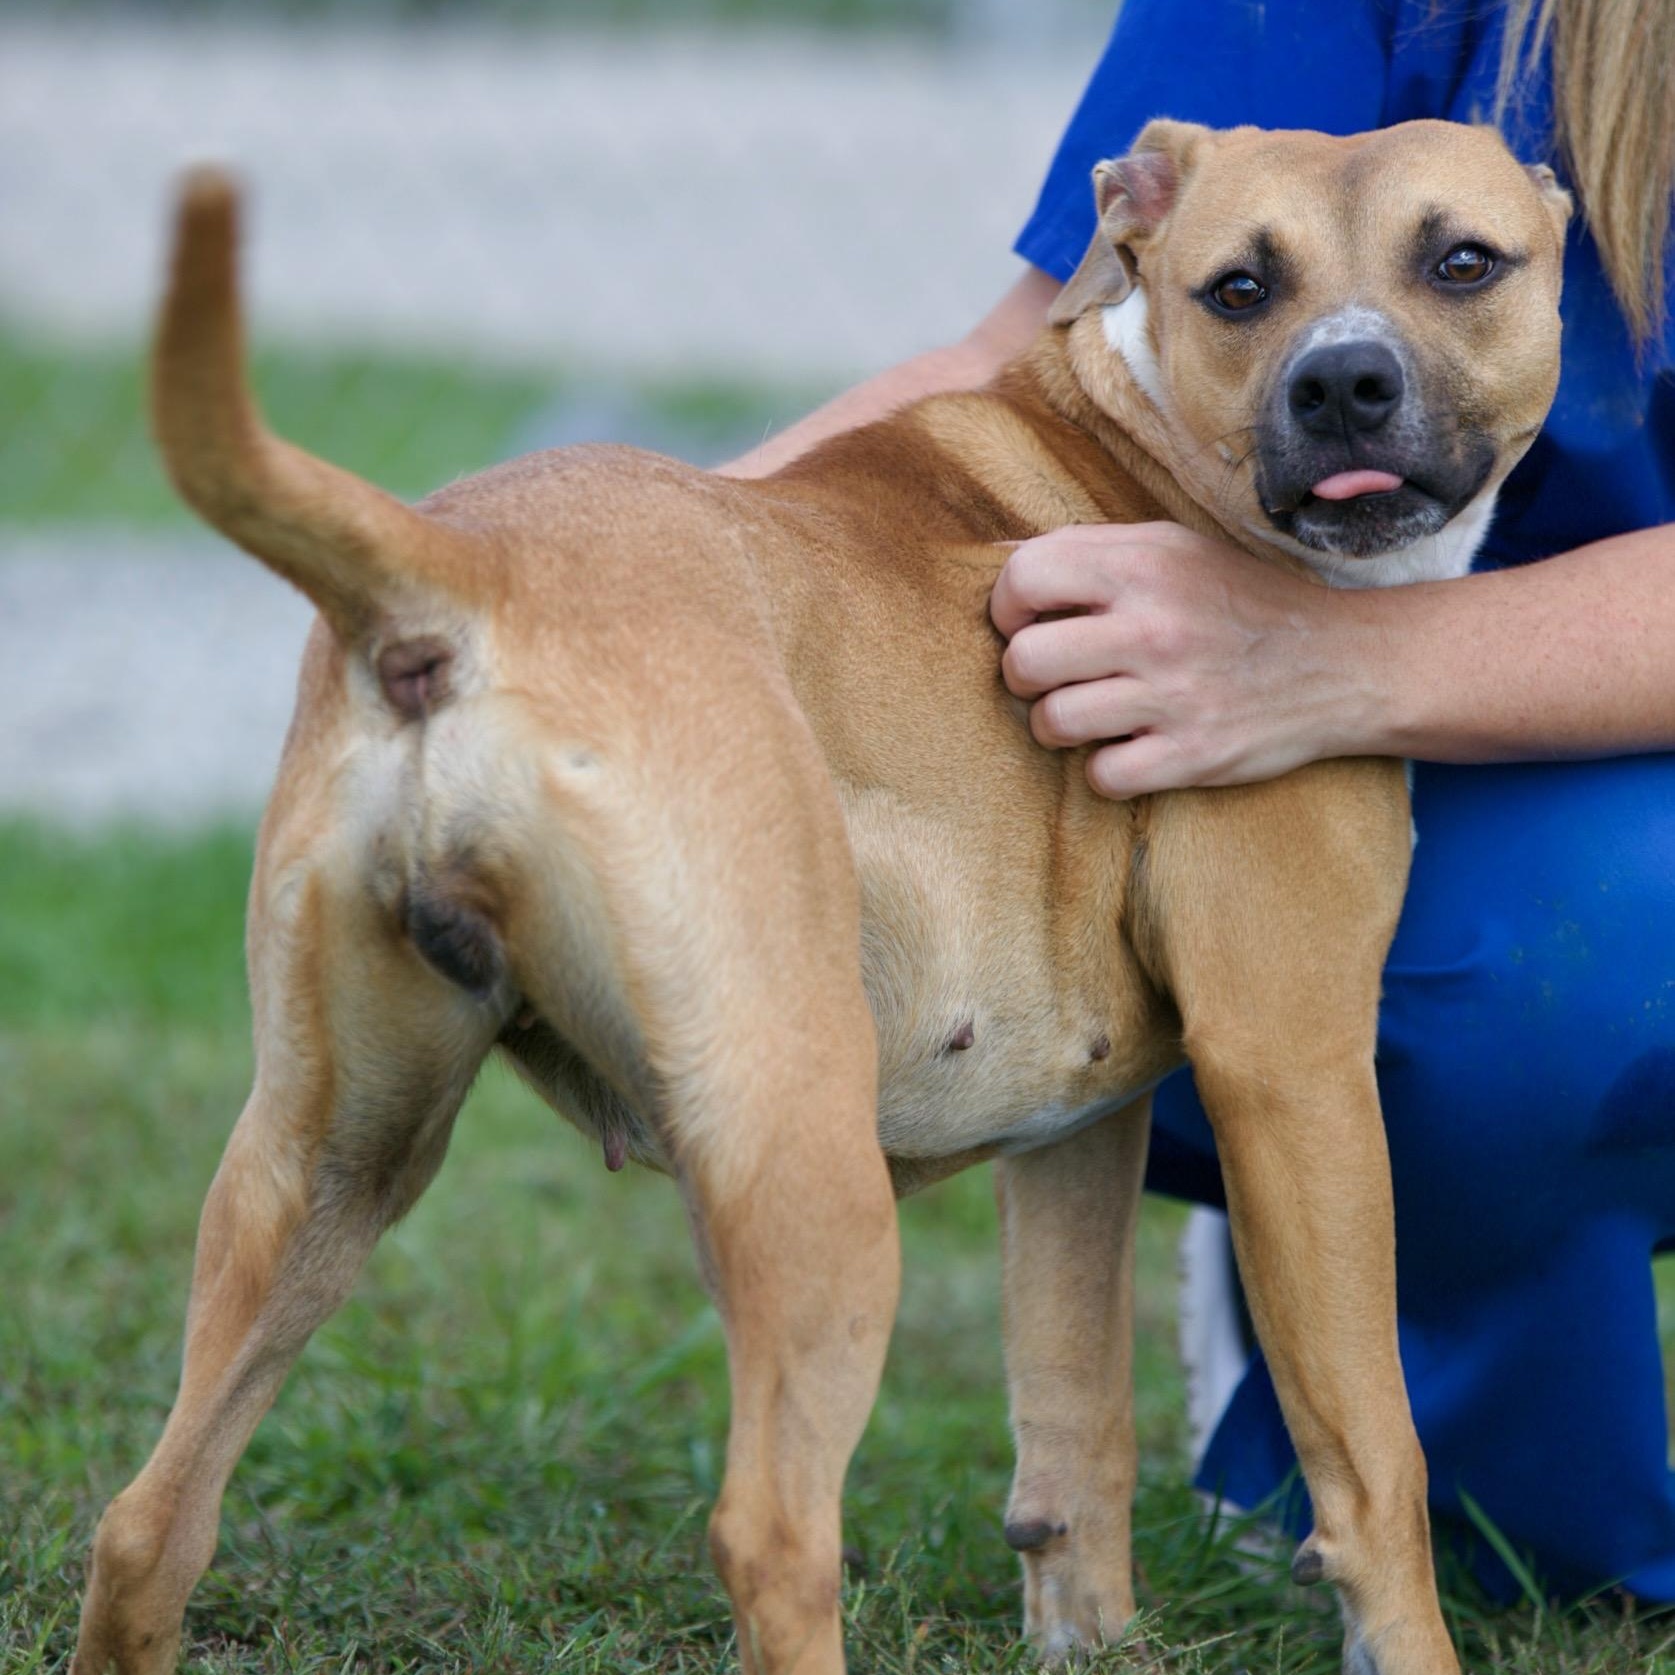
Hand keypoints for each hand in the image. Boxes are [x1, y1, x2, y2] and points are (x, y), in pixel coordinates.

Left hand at [990, 522, 1376, 797]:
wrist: (1342, 663)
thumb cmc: (1238, 604)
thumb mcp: (1173, 550)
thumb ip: (1091, 552)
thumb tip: (995, 553)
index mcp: (1145, 564)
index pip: (1024, 576)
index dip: (1008, 606)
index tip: (1027, 622)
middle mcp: (1155, 626)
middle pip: (1024, 660)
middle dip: (1025, 675)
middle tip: (1057, 676)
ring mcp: (1174, 694)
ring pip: (1053, 722)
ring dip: (1059, 726)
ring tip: (1090, 714)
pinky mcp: (1192, 755)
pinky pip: (1101, 775)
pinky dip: (1105, 770)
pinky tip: (1130, 748)